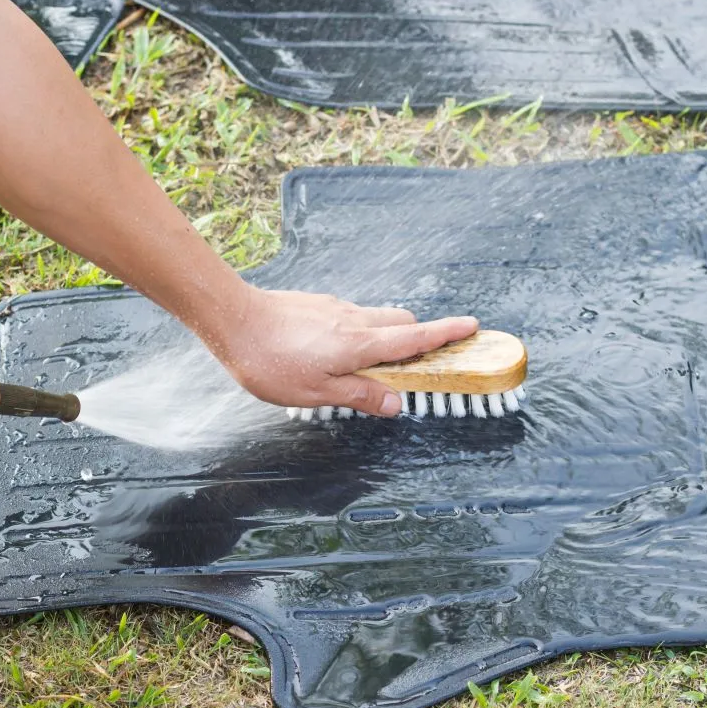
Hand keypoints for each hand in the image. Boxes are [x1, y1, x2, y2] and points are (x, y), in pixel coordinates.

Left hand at [210, 288, 478, 416]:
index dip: (446, 334)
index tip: (473, 327)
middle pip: (402, 323)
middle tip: (416, 363)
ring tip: (366, 366)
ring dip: (385, 336)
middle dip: (418, 338)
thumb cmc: (271, 361)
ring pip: (376, 318)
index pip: (415, 338)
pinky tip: (331, 352)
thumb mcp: (318, 392)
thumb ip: (360, 395)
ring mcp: (335, 309)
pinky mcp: (318, 305)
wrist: (233, 320)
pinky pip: (352, 317)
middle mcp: (354, 320)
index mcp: (360, 344)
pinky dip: (358, 332)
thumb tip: (397, 402)